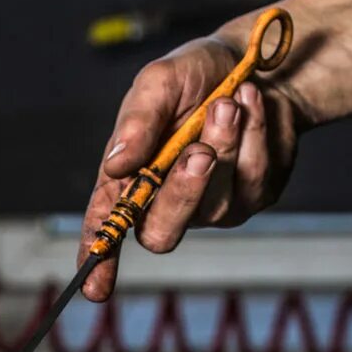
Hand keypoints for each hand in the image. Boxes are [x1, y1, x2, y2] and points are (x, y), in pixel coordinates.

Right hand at [79, 35, 307, 301]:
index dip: (98, 259)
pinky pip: (254, 178)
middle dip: (182, 192)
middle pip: (163, 232)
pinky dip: (255, 134)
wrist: (256, 64)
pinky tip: (252, 104)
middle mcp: (167, 201)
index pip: (106, 228)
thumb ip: (137, 121)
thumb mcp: (159, 81)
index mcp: (128, 179)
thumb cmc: (195, 76)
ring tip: (229, 101)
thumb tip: (117, 164)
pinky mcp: (252, 196)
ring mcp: (213, 206)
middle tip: (200, 150)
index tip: (95, 288)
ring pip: (215, 202)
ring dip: (225, 144)